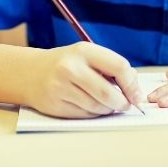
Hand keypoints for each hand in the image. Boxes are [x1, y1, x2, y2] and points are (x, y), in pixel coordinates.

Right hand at [27, 42, 142, 117]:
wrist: (30, 73)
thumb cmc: (66, 64)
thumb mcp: (86, 56)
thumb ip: (110, 67)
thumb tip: (135, 89)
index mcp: (84, 50)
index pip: (119, 66)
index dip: (132, 84)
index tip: (137, 95)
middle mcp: (71, 68)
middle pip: (108, 93)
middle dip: (122, 103)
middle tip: (125, 105)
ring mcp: (61, 87)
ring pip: (98, 108)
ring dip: (108, 109)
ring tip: (106, 103)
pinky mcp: (56, 105)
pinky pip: (85, 116)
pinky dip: (93, 114)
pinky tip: (89, 105)